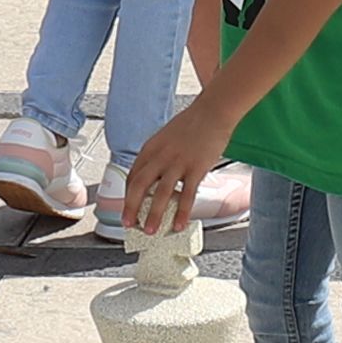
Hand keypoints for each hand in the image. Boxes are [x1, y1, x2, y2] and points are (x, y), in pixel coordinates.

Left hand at [120, 90, 240, 237]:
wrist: (213, 112)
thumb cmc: (192, 124)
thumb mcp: (166, 137)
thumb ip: (159, 155)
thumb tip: (155, 175)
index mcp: (151, 148)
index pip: (133, 175)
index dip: (128, 194)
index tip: (128, 208)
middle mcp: (161, 156)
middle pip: (140, 185)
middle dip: (131, 207)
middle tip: (128, 224)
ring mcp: (178, 162)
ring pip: (162, 193)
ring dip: (154, 214)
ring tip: (150, 231)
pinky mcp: (196, 168)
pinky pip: (187, 195)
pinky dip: (183, 212)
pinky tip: (179, 224)